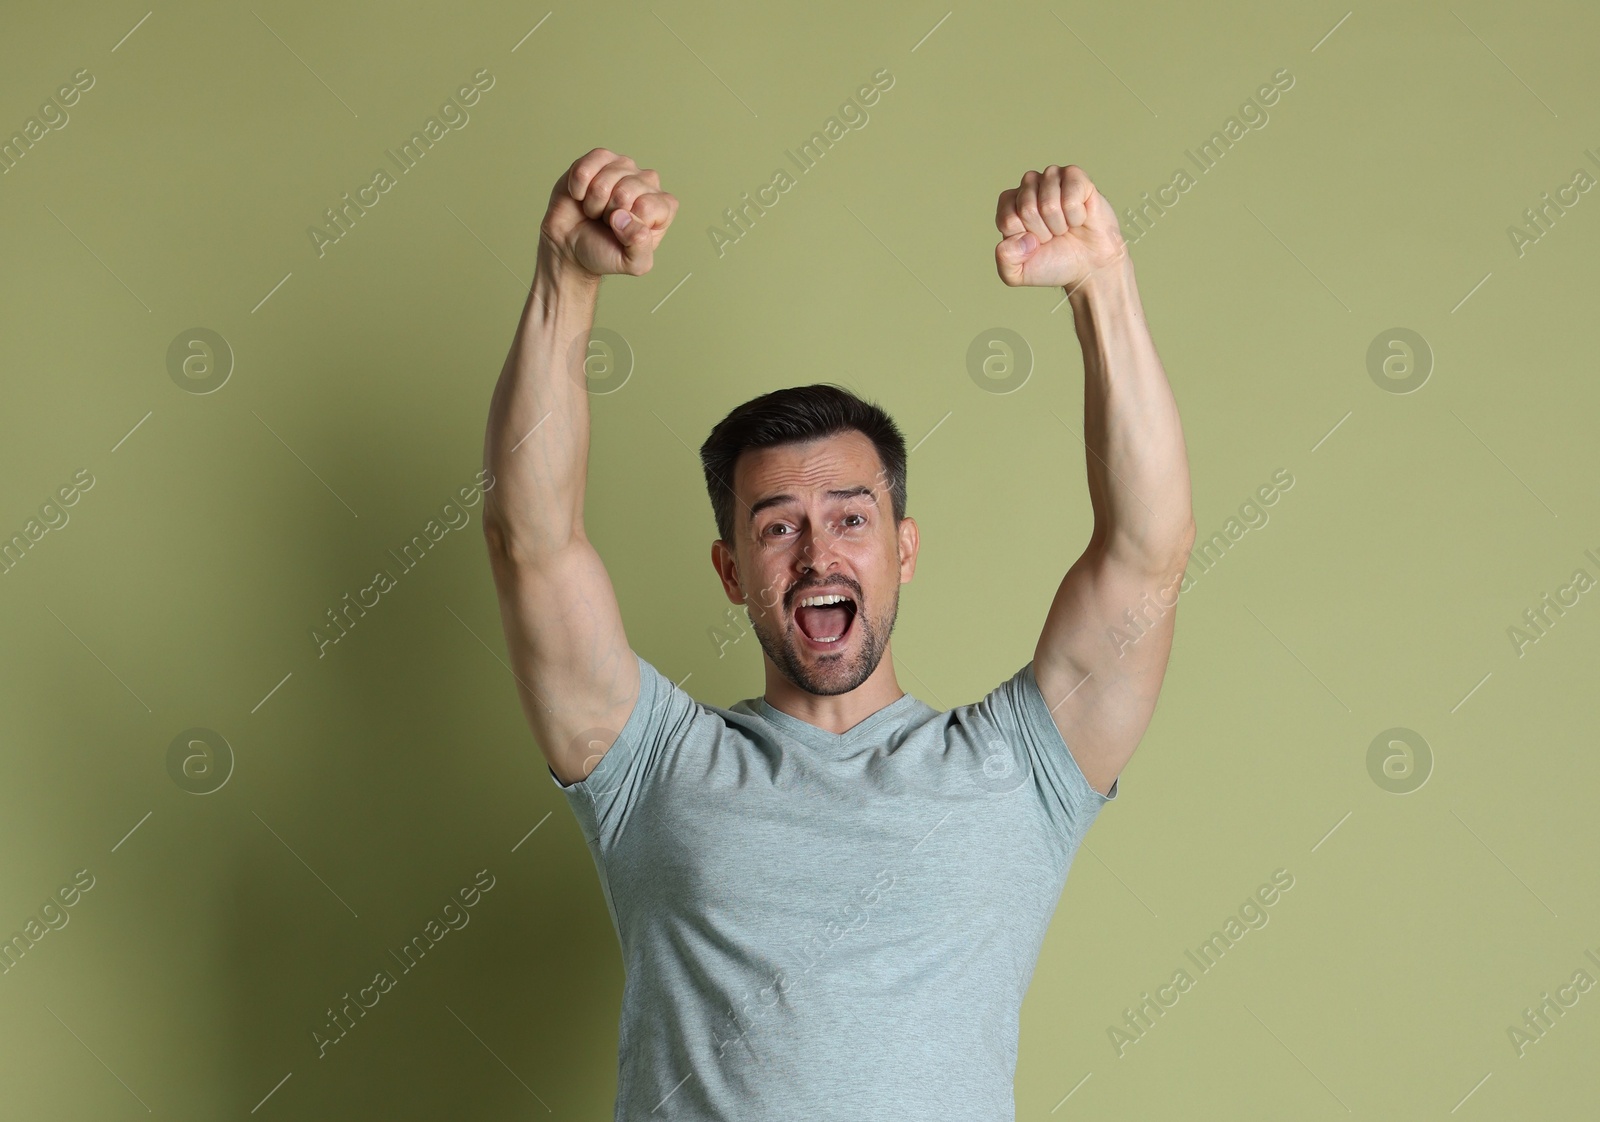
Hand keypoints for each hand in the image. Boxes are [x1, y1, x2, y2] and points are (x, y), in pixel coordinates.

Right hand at [540, 148, 677, 277]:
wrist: (570, 245)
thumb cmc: (604, 252)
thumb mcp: (632, 263)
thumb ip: (641, 248)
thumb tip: (627, 219)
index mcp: (663, 208)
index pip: (647, 206)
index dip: (628, 224)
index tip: (622, 232)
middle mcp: (647, 183)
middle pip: (626, 191)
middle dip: (608, 213)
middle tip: (606, 222)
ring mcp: (624, 167)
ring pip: (605, 179)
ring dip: (593, 202)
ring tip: (595, 211)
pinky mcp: (599, 159)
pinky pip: (587, 167)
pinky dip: (578, 187)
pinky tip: (581, 195)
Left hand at [994, 164, 1126, 289]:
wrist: (1089, 265)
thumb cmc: (1054, 263)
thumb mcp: (1018, 273)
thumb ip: (1005, 260)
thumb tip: (1021, 237)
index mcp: (1009, 205)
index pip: (1007, 218)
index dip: (1023, 238)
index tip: (1034, 243)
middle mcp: (1029, 186)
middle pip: (1026, 208)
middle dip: (1042, 231)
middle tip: (1053, 235)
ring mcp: (1052, 178)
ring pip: (1048, 203)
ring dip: (1059, 224)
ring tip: (1065, 226)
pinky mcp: (1075, 176)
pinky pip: (1070, 197)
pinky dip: (1076, 215)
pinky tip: (1079, 217)